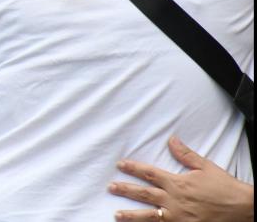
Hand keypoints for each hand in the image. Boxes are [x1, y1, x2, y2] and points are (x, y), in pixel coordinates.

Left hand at [110, 136, 253, 221]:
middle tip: (110, 187)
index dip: (133, 168)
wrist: (242, 209)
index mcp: (177, 183)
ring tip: (116, 214)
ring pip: (149, 216)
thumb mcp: (205, 167)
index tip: (120, 165)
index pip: (149, 173)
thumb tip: (171, 139)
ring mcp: (177, 217)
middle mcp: (173, 201)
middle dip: (125, 190)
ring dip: (131, 215)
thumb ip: (185, 155)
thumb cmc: (224, 187)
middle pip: (144, 194)